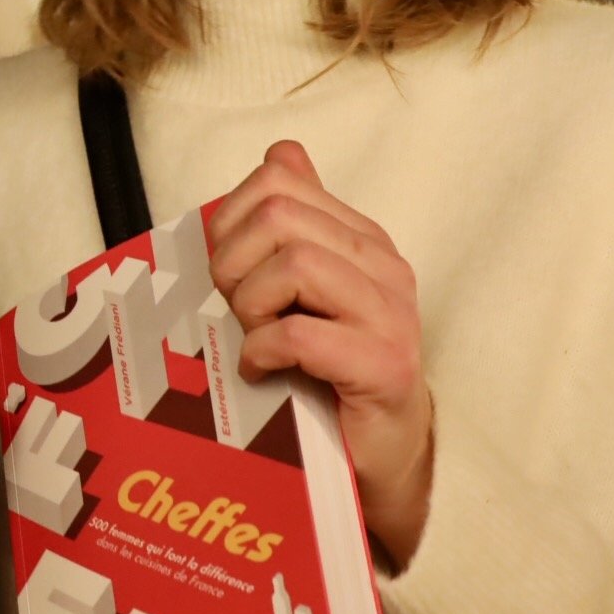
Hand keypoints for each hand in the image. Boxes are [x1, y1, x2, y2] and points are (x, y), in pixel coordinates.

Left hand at [206, 140, 434, 563]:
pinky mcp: (383, 366)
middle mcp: (381, 265)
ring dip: (250, 305)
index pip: (279, 180)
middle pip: (278, 213)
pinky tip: (261, 370)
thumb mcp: (306, 293)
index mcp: (359, 238)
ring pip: (293, 264)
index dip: (230, 219)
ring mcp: (388, 314)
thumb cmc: (329, 376)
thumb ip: (293, 227)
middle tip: (233, 310)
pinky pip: (299, 333)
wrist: (380, 459)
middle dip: (233, 260)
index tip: (226, 269)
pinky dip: (262, 351)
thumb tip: (283, 153)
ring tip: (252, 339)